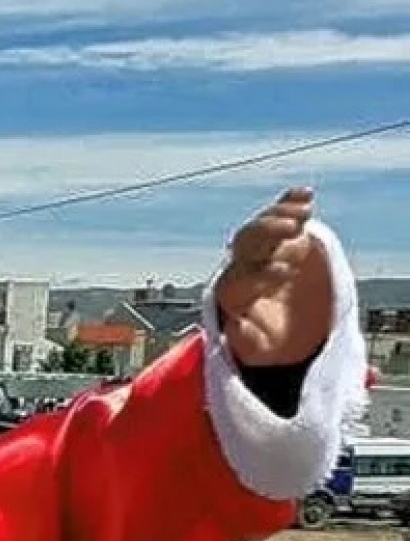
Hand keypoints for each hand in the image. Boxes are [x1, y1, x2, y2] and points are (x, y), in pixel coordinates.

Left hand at [214, 187, 335, 366]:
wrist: (285, 324)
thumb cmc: (268, 338)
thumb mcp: (258, 346)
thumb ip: (246, 339)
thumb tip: (235, 329)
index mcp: (233, 292)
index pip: (238, 277)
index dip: (260, 273)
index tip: (285, 272)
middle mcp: (243, 265)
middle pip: (246, 243)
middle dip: (265, 233)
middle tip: (292, 229)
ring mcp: (261, 248)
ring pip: (262, 226)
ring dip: (279, 215)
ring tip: (304, 213)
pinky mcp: (281, 235)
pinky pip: (280, 214)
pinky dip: (290, 202)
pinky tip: (305, 194)